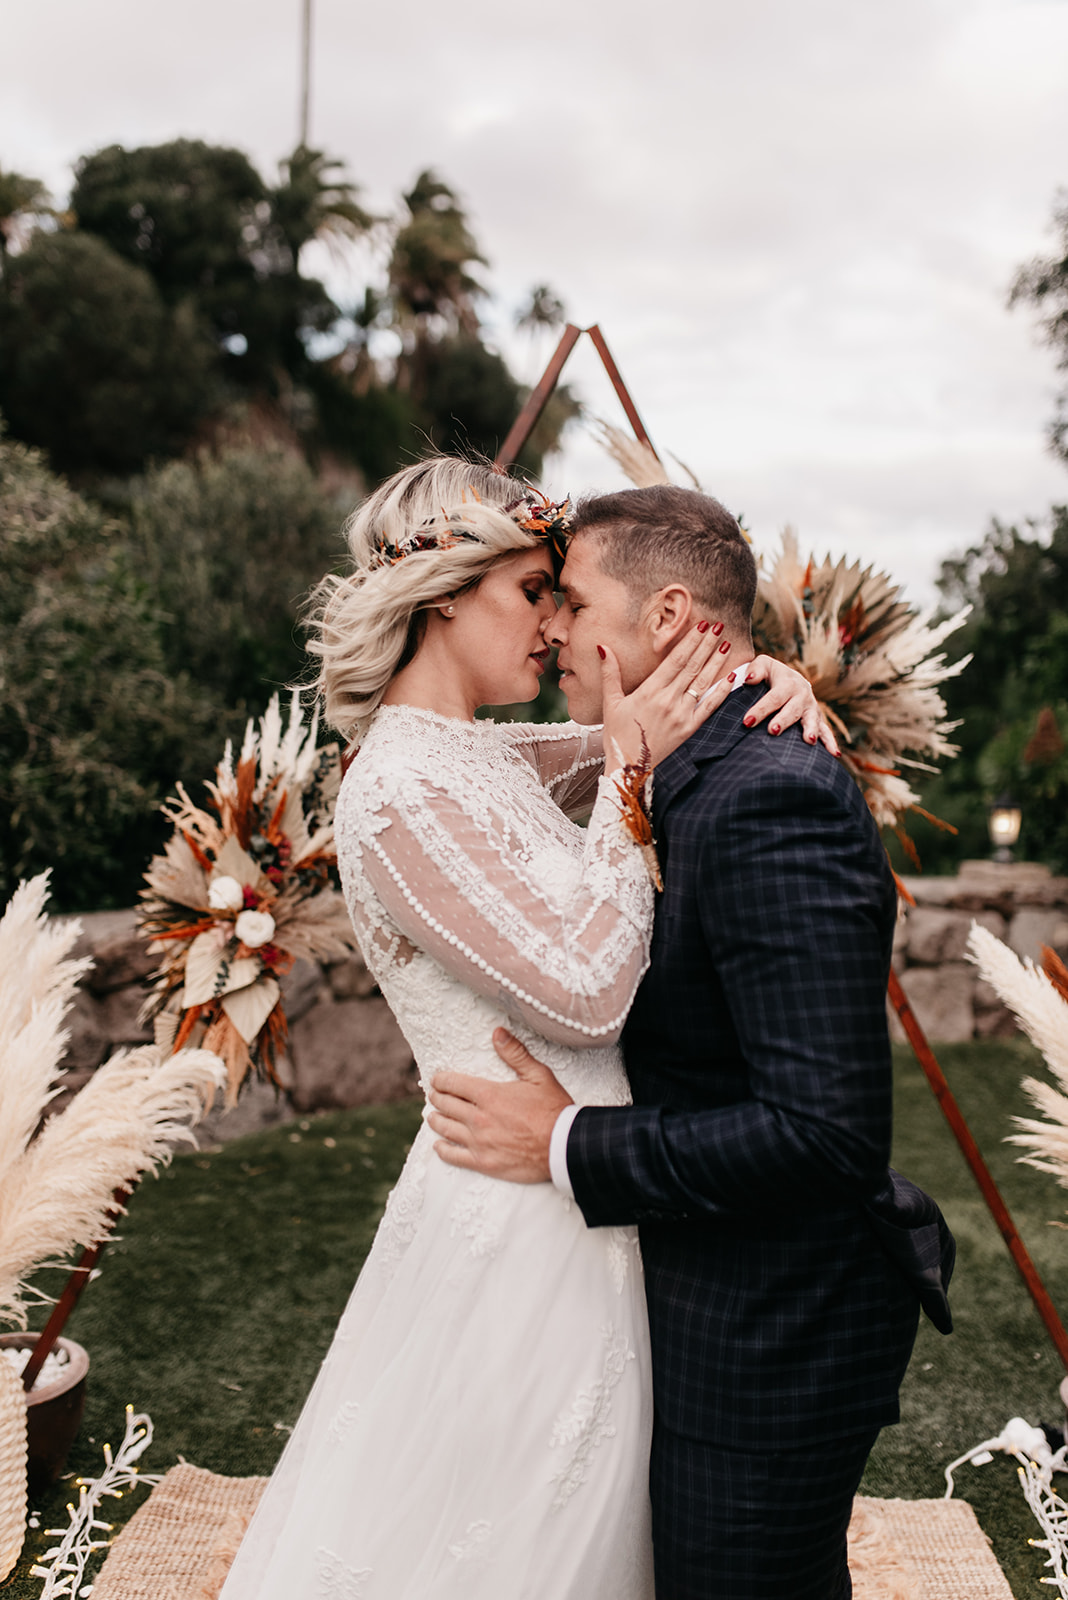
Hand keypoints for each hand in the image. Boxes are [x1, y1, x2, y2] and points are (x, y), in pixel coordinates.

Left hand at [426, 1028, 571, 1182]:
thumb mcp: (538, 1075)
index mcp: (489, 1095)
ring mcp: (479, 1142)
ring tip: (432, 1116)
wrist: (564, 1146)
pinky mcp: (483, 1162)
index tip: (437, 1079)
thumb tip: (498, 1033)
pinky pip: (454, 1156)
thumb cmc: (553, 1109)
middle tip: (434, 1095)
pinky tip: (438, 1145)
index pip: (453, 1083)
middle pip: (446, 1105)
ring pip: (446, 1129)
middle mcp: (478, 1118)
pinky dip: (442, 1149)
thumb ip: (515, 1054)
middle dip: (437, 1098)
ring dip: (435, 1120)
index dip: (441, 1080)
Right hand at [601, 620, 733, 772]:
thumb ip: (610, 673)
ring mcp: (681, 715)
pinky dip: (721, 692)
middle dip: (706, 645)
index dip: (690, 641)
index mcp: (649, 691)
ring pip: (702, 683)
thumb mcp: (611, 702)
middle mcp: (668, 701)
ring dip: (715, 662)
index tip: (701, 625)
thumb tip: (602, 647)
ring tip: (726, 644)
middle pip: (691, 666)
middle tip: (718, 626)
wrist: (628, 767)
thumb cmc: (617, 734)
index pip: (675, 660)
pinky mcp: (689, 729)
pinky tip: (730, 677)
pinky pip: (709, 707)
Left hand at [739, 655, 839, 754]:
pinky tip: (835, 754)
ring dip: (810, 730)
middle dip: (783, 720)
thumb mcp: (763, 665)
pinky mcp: (817, 719)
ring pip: (811, 720)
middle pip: (792, 710)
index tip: (747, 721)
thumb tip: (749, 680)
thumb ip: (755, 670)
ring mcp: (811, 708)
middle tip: (773, 730)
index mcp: (788, 684)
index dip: (760, 709)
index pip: (773, 698)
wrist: (791, 679)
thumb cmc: (772, 674)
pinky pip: (826, 731)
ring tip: (809, 740)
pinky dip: (830, 742)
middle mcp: (802, 695)